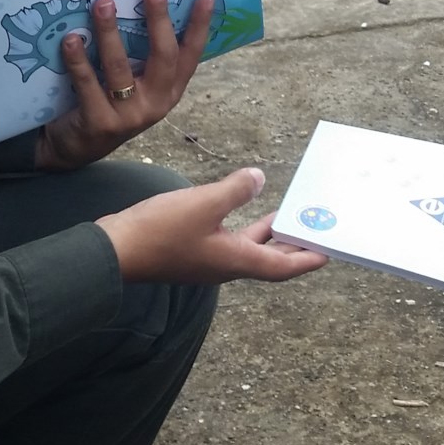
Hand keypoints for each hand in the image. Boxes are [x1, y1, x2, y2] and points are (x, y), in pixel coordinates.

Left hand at [35, 0, 212, 170]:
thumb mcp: (134, 84)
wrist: (75, 147)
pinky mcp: (100, 123)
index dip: (200, 26)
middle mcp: (156, 103)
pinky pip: (88, 84)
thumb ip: (142, 56)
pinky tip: (71, 39)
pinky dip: (78, 60)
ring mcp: (129, 116)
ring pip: (120, 67)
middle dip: (159, 20)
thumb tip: (140, 3)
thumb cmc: (107, 103)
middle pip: (163, 57)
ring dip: (110, 32)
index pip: (191, 54)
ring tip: (103, 4)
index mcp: (169, 90)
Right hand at [99, 166, 327, 283]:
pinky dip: (244, 228)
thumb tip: (259, 179)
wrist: (114, 251)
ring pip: (248, 248)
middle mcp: (226, 265)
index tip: (329, 252)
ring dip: (268, 234)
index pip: (282, 266)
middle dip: (293, 245)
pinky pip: (228, 241)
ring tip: (286, 216)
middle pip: (269, 258)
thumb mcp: (203, 203)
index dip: (307, 259)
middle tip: (314, 230)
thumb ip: (235, 190)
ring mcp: (207, 259)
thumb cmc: (159, 231)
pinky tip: (241, 209)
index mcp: (236, 259)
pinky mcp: (191, 251)